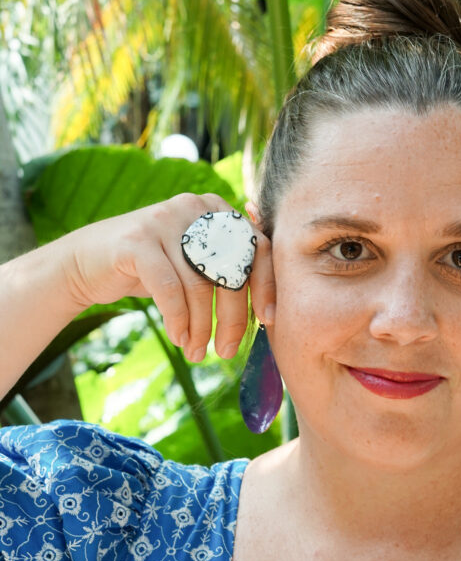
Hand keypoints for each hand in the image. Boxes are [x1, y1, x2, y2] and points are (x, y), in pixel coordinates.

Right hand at [66, 193, 275, 361]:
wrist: (88, 263)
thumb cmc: (153, 270)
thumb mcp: (195, 265)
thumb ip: (229, 271)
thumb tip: (271, 313)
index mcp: (217, 211)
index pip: (257, 247)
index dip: (266, 286)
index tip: (269, 321)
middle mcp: (194, 208)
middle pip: (230, 269)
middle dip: (232, 318)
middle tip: (226, 351)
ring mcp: (164, 220)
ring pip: (199, 285)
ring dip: (201, 328)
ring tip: (196, 352)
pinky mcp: (137, 241)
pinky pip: (170, 289)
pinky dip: (178, 320)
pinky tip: (178, 339)